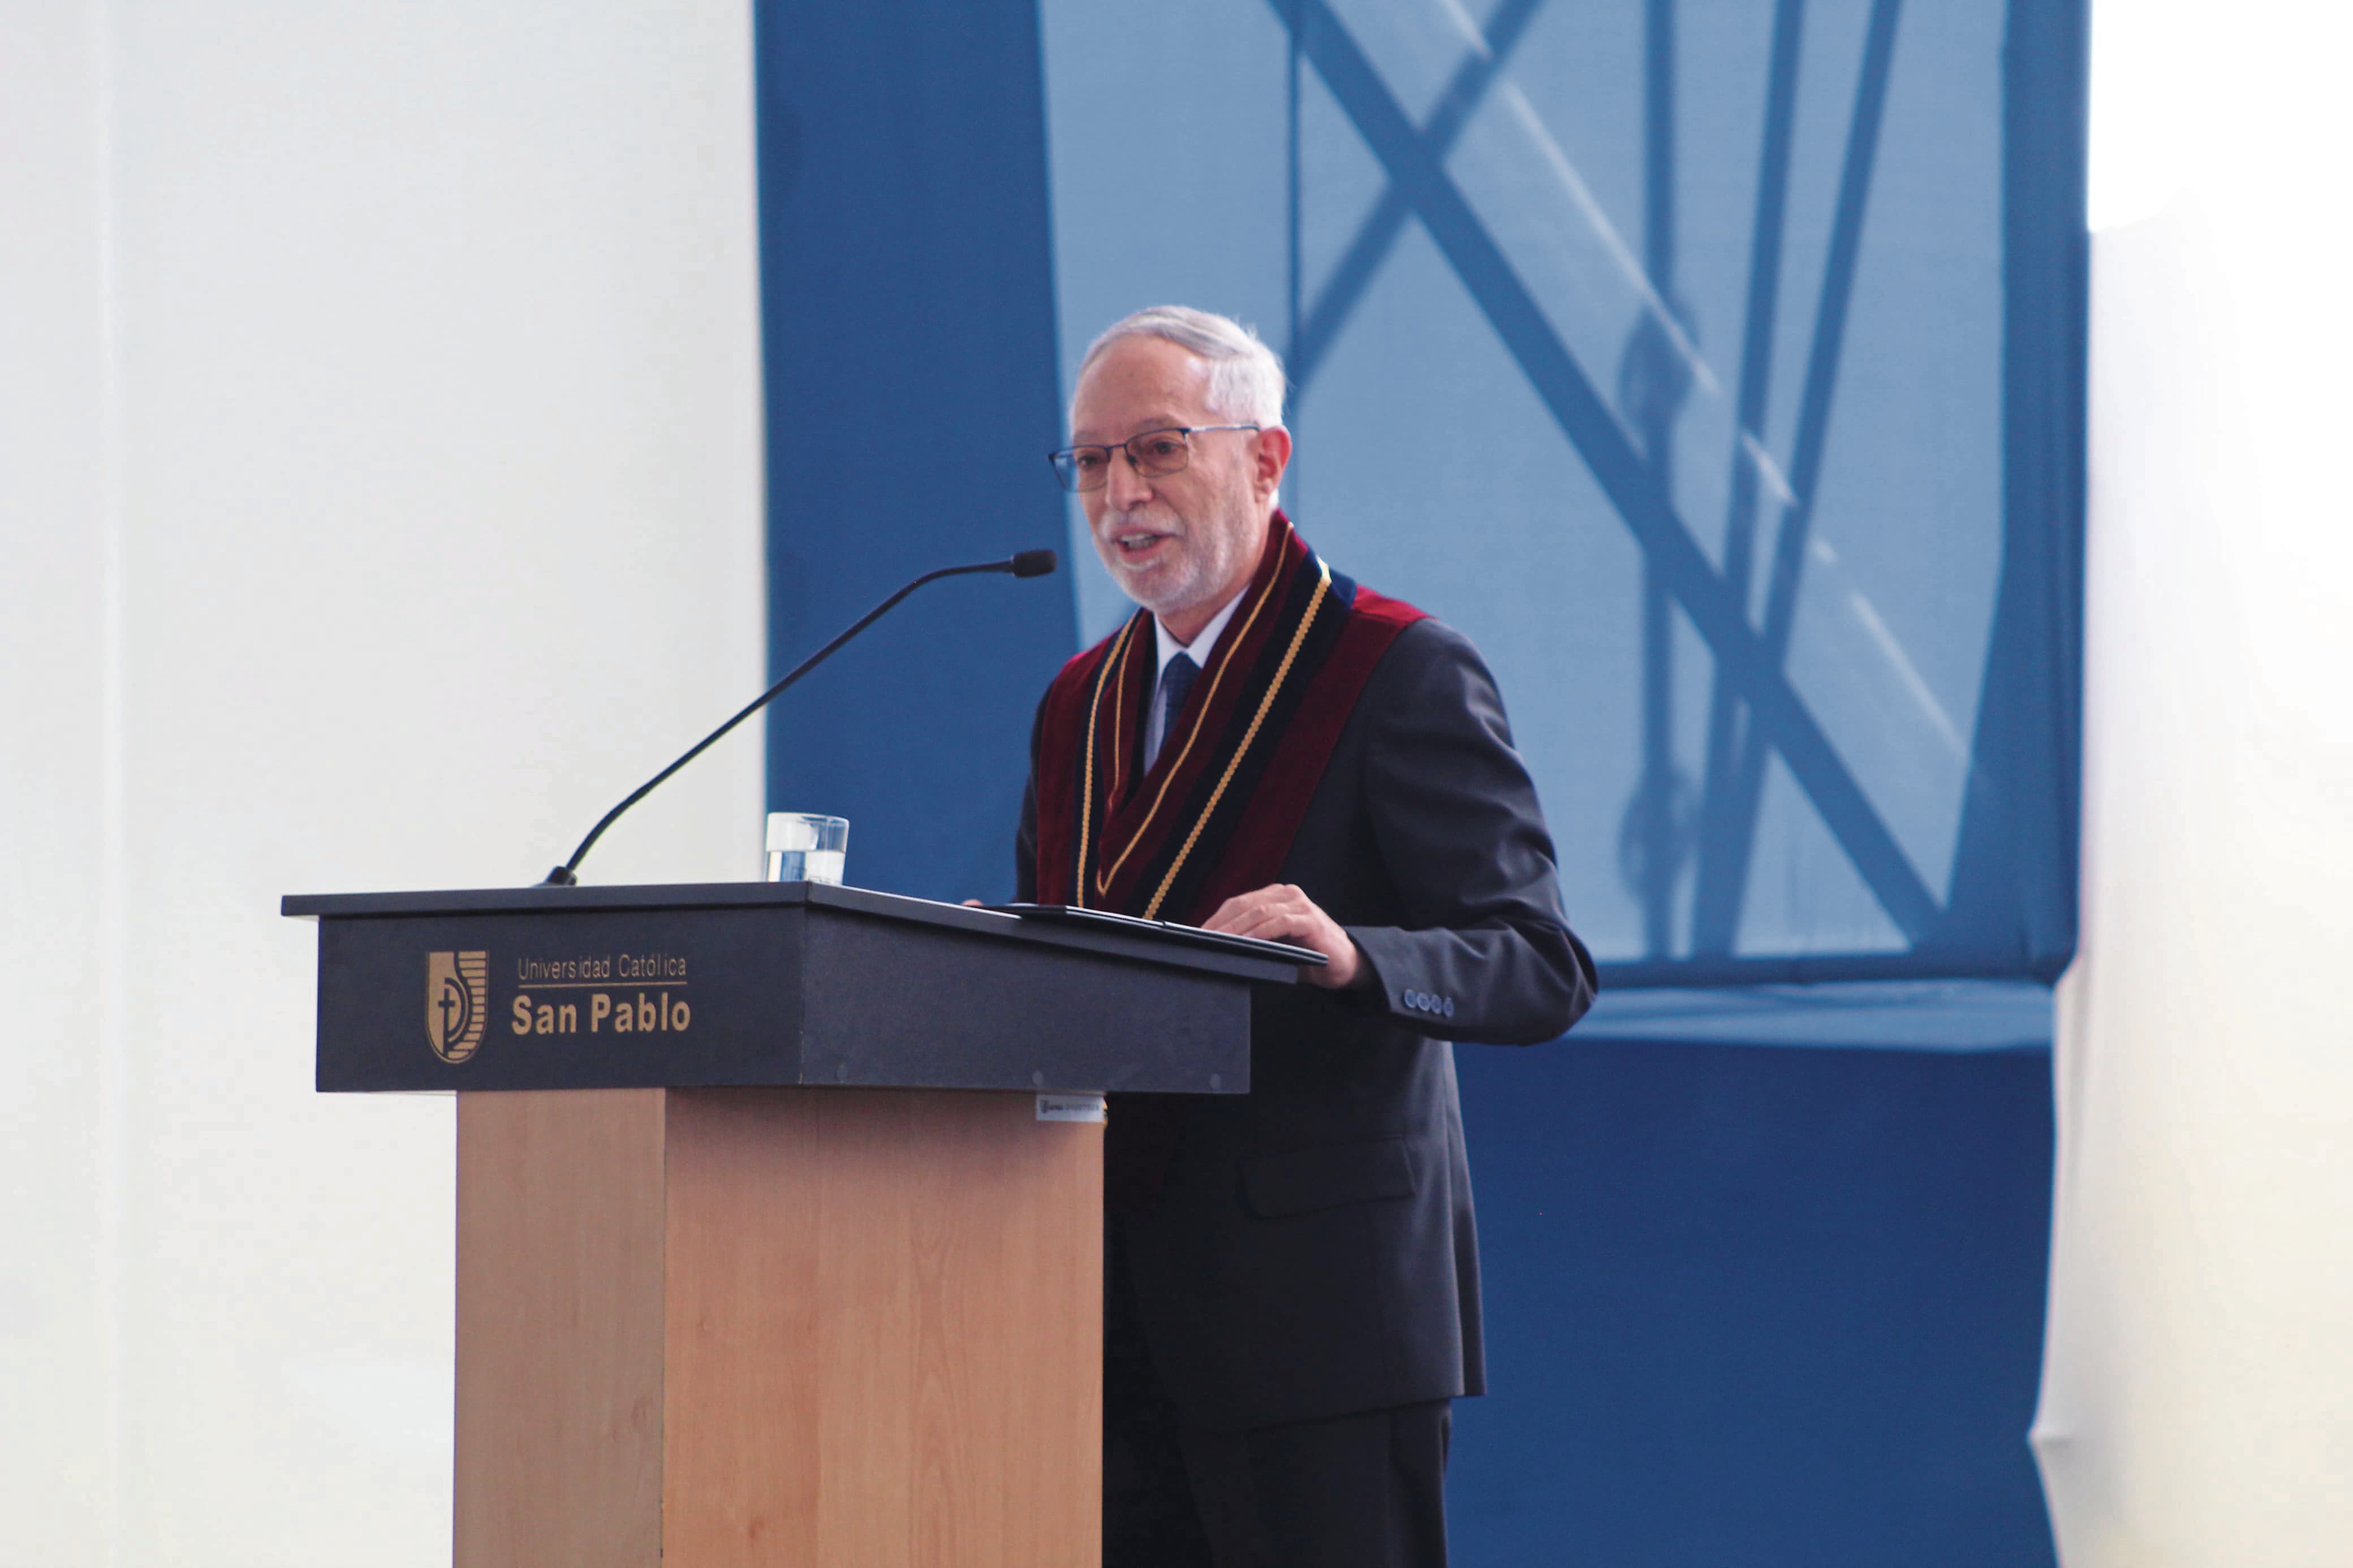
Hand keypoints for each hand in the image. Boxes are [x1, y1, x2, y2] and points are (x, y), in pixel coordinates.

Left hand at [1201, 884, 1363, 988]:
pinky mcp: (1310, 920)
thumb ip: (1254, 938)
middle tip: (1201, 941)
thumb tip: (1218, 946)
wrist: (1345, 964)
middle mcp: (1287, 894)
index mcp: (1275, 896)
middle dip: (1220, 924)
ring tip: (1218, 942)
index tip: (1195, 936)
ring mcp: (1300, 905)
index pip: (1238, 903)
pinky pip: (1280, 923)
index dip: (1216, 919)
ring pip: (1259, 911)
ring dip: (1236, 928)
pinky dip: (1261, 932)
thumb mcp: (1275, 943)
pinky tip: (1246, 942)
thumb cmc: (1306, 954)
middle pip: (1244, 905)